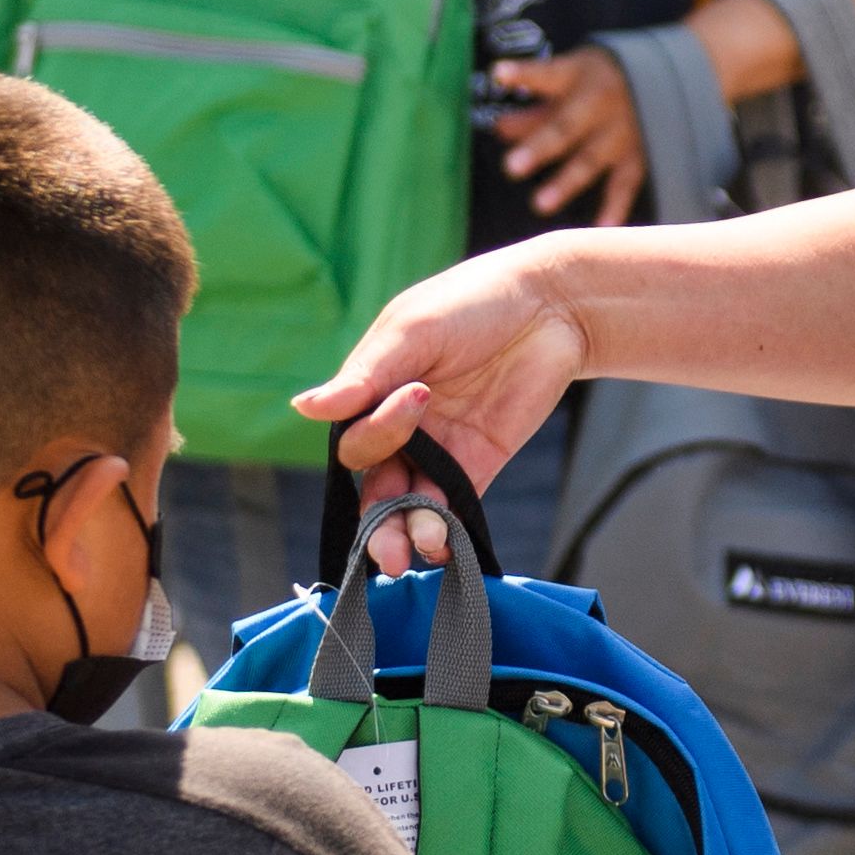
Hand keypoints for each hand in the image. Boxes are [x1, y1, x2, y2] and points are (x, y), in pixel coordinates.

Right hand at [297, 250, 591, 570]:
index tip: (418, 394)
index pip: (356, 438)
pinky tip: (446, 547)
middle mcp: (401, 429)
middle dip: (378, 522)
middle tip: (387, 552)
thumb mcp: (413, 330)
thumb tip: (303, 407)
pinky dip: (447, 530)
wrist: (550, 304)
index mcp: (373, 393)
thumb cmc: (471, 302)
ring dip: (411, 533)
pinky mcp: (479, 463)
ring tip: (422, 549)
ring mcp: (440, 450)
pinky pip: (455, 507)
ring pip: (410, 506)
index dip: (379, 431)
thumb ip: (366, 375)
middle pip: (375, 488)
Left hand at [491, 44, 644, 223]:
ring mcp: (622, 131)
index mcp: (578, 76)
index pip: (546, 75)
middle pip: (567, 126)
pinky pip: (626, 183)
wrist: (667, 78)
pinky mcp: (640, 155)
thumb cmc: (599, 82)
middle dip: (540, 146)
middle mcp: (600, 103)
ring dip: (566, 181)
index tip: (499, 75)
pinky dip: (615, 206)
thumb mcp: (570, 83)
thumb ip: (536, 110)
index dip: (524, 75)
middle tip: (512, 167)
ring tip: (541, 204)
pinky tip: (601, 227)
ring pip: (592, 158)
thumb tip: (499, 131)